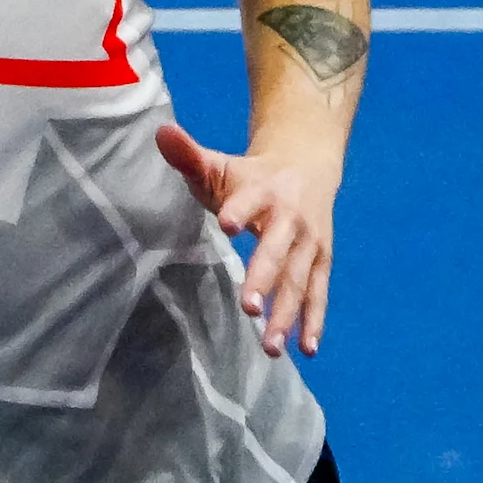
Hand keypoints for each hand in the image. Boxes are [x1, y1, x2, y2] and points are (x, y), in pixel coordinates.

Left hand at [157, 121, 334, 356]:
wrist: (308, 164)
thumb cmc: (251, 175)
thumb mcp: (221, 164)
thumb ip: (190, 155)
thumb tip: (160, 133)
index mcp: (263, 191)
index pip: (250, 201)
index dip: (239, 210)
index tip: (226, 223)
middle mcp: (290, 218)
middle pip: (277, 251)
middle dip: (264, 279)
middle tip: (247, 308)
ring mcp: (310, 243)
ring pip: (299, 280)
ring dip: (286, 314)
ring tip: (270, 347)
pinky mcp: (321, 261)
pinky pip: (319, 293)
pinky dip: (314, 321)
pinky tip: (306, 349)